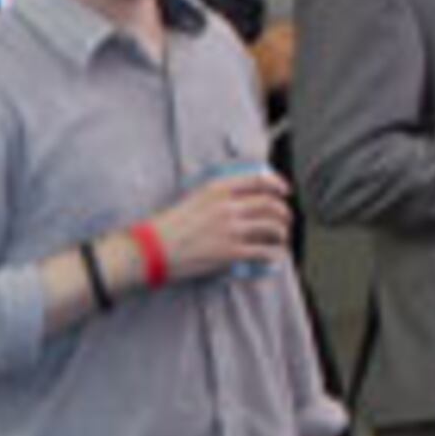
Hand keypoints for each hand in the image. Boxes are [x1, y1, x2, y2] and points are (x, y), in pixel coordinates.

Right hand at [141, 169, 289, 280]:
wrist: (150, 251)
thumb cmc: (164, 227)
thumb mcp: (190, 199)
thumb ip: (214, 198)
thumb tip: (234, 204)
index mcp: (218, 189)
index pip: (259, 181)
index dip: (277, 185)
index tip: (284, 191)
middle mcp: (229, 206)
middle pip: (270, 204)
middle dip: (283, 212)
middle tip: (284, 218)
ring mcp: (232, 230)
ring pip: (272, 227)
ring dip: (281, 232)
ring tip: (280, 237)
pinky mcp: (231, 252)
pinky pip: (264, 251)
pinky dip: (274, 253)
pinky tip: (275, 255)